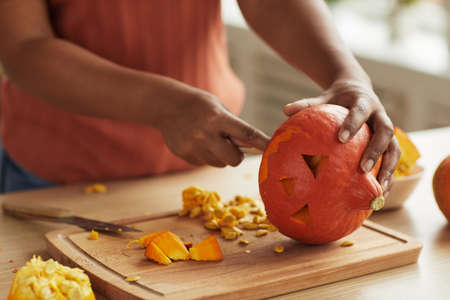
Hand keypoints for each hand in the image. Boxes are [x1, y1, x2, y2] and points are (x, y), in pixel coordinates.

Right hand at [155, 89, 269, 167]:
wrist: (166, 105)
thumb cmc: (199, 105)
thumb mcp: (218, 108)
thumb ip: (233, 126)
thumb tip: (252, 145)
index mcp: (217, 118)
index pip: (246, 133)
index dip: (261, 143)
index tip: (273, 149)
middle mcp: (205, 135)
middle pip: (233, 159)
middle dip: (236, 156)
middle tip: (231, 145)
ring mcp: (193, 147)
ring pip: (219, 163)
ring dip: (220, 155)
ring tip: (209, 139)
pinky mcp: (185, 155)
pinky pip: (204, 163)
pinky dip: (205, 155)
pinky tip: (197, 141)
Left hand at [283, 79, 400, 194]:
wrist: (359, 91)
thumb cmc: (338, 99)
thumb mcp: (324, 99)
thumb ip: (307, 104)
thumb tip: (284, 110)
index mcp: (364, 102)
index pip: (360, 112)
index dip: (353, 124)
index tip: (341, 139)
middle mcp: (380, 115)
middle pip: (385, 132)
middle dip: (376, 151)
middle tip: (363, 169)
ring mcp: (388, 130)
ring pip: (394, 149)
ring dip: (388, 169)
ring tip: (378, 189)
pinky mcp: (390, 143)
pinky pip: (393, 161)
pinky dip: (388, 177)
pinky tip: (379, 195)